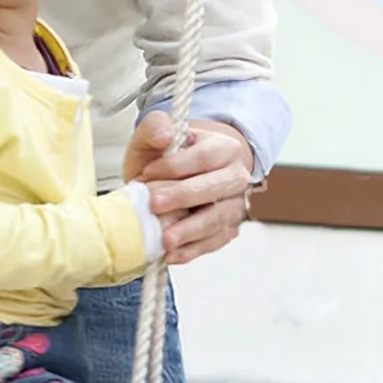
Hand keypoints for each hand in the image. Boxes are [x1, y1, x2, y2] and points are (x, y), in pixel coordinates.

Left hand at [137, 119, 255, 264]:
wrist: (175, 182)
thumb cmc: (163, 161)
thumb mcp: (152, 141)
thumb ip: (154, 128)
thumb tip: (165, 134)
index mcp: (223, 148)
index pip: (205, 156)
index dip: (176, 166)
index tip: (147, 173)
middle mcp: (235, 176)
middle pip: (215, 188)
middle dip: (183, 197)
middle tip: (154, 205)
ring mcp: (234, 205)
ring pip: (218, 219)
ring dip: (190, 231)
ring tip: (164, 240)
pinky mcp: (226, 230)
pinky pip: (214, 242)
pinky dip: (192, 250)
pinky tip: (171, 255)